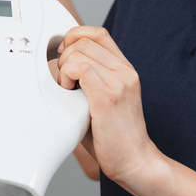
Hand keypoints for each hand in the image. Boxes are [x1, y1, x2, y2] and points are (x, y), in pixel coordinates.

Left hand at [56, 26, 161, 187]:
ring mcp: (119, 82)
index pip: (98, 33)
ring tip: (67, 90)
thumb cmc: (115, 137)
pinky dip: (66, 77)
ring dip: (64, 68)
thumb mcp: (106, 99)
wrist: (136, 162)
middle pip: (84, 39)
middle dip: (64, 55)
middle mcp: (125, 72)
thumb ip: (91, 80)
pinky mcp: (107, 97)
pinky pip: (79, 68)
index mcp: (125, 70)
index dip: (75, 36)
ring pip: (79, 51)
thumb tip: (59, 68)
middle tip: (64, 80)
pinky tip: (69, 94)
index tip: (63, 54)